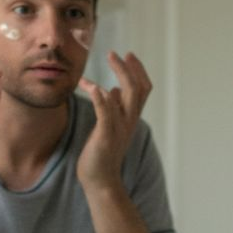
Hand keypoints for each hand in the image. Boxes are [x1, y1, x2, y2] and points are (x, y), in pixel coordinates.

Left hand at [78, 51, 152, 188]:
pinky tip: (90, 85)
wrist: (100, 180)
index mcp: (130, 117)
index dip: (138, 71)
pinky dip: (100, 97)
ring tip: (110, 58)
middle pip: (138, 89)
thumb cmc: (101, 153)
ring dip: (120, 74)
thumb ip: (112, 108)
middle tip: (116, 53)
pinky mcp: (105, 136)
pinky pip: (106, 113)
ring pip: (128, 96)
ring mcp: (119, 128)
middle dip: (130, 68)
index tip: (128, 55)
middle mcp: (129, 121)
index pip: (143, 89)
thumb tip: (110, 90)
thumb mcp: (108, 126)